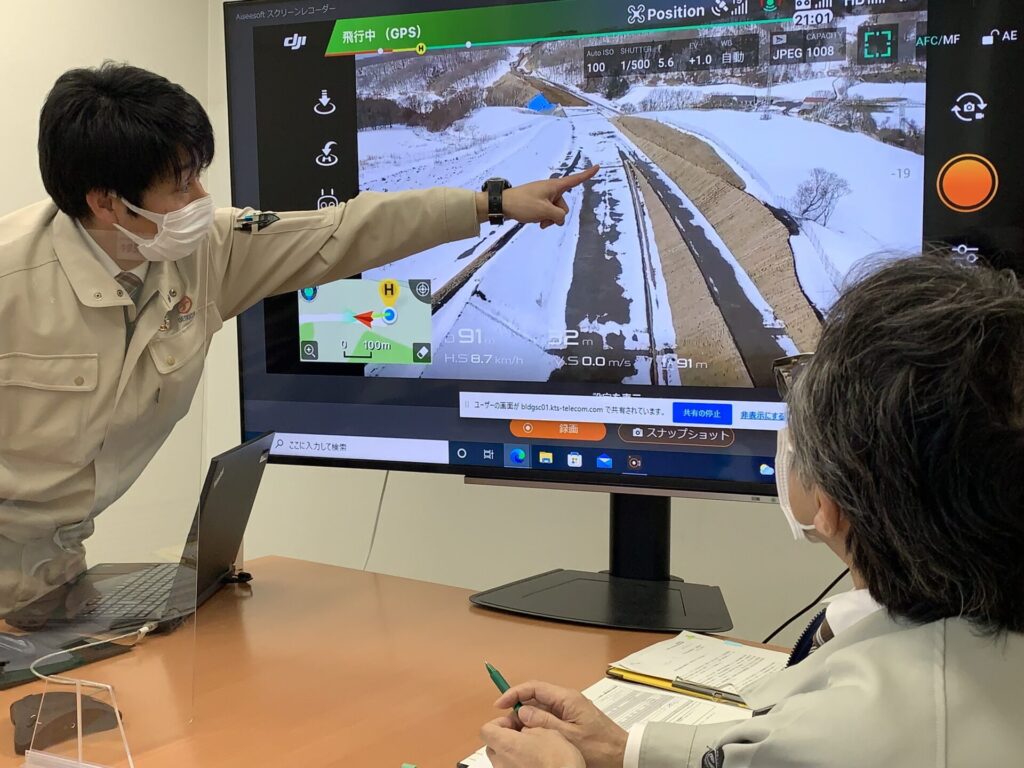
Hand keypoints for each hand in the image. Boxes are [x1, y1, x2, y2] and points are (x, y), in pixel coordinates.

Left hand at [477, 166, 599, 227]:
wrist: (502, 204)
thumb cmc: (523, 204)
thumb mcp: (544, 211)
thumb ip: (558, 216)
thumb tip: (559, 219)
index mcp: (555, 186)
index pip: (575, 180)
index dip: (587, 174)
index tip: (597, 166)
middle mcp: (551, 189)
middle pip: (563, 205)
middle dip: (557, 215)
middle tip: (543, 218)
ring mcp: (544, 196)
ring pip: (555, 211)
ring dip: (548, 219)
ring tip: (537, 220)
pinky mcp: (537, 202)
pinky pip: (547, 212)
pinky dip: (543, 218)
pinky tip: (535, 221)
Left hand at [481, 716, 584, 767]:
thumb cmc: (558, 760)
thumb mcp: (546, 731)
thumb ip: (529, 725)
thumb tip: (522, 726)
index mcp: (505, 745)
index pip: (486, 730)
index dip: (499, 722)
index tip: (514, 721)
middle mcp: (501, 763)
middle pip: (492, 745)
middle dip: (505, 737)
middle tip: (524, 734)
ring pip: (501, 760)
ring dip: (512, 752)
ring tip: (532, 750)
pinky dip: (518, 765)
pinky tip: (535, 763)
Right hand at [494, 680, 627, 767]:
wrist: (623, 755)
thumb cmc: (601, 747)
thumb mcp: (568, 735)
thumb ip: (544, 721)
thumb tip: (522, 711)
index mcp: (567, 698)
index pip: (534, 687)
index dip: (514, 693)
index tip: (500, 704)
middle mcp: (567, 700)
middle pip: (535, 696)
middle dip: (517, 707)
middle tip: (506, 724)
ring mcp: (570, 710)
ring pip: (540, 708)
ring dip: (526, 717)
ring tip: (516, 731)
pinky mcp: (572, 720)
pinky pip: (549, 717)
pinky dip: (537, 724)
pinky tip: (531, 735)